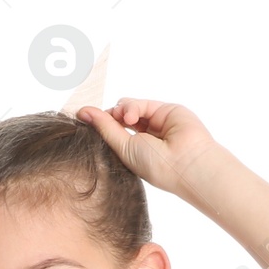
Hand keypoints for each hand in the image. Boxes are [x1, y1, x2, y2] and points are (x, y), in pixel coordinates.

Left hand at [77, 99, 224, 202]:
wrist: (186, 161)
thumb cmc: (155, 165)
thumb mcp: (123, 148)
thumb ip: (105, 128)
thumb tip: (83, 112)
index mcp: (131, 152)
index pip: (110, 133)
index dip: (98, 125)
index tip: (82, 118)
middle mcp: (142, 138)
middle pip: (117, 118)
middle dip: (109, 116)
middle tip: (105, 120)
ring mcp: (153, 123)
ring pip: (128, 108)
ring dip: (121, 110)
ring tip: (126, 120)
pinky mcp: (163, 110)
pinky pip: (141, 103)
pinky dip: (132, 106)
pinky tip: (132, 116)